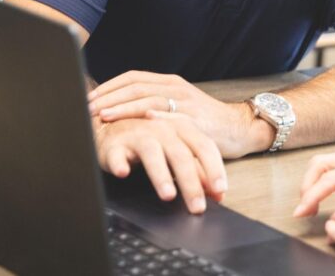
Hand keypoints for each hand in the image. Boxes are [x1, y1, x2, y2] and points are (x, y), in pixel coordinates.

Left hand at [88, 71, 268, 157]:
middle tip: (88, 108)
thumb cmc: (204, 120)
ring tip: (104, 116)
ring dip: (123, 107)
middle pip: (136, 86)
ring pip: (148, 98)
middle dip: (110, 96)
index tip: (90, 97)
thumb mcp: (178, 105)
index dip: (110, 86)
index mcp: (170, 82)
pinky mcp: (194, 118)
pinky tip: (136, 122)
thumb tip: (121, 110)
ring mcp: (186, 102)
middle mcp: (176, 87)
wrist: (239, 127)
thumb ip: (155, 104)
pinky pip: (169, 116)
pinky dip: (151, 118)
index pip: (133, 77)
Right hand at [95, 113, 226, 213]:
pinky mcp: (116, 144)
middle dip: (191, 183)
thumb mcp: (178, 153)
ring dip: (161, 175)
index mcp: (183, 128)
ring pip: (152, 153)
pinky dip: (120, 164)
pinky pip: (118, 155)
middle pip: (181, 155)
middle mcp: (163, 129)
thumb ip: (199, 172)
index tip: (221, 190)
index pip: (204, 147)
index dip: (214, 168)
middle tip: (197, 207)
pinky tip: (123, 173)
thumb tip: (218, 195)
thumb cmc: (151, 141)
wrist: (113, 126)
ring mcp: (139, 135)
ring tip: (168, 195)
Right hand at [294, 146, 334, 217]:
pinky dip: (316, 181)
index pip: (332, 177)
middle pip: (320, 164)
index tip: (302, 210)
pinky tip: (316, 197)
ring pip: (319, 163)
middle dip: (307, 188)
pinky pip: (324, 166)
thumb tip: (330, 228)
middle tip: (303, 210)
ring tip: (309, 206)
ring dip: (309, 184)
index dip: (313, 194)